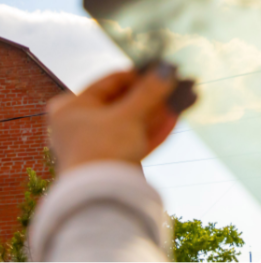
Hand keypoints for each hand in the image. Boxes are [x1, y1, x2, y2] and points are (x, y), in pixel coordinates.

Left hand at [47, 63, 180, 172]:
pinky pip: (134, 137)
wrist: (100, 197)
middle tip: (177, 85)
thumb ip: (150, 90)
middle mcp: (79, 123)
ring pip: (132, 120)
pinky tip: (175, 118)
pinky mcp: (109, 158)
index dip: (141, 74)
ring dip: (157, 111)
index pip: (112, 81)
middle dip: (153, 95)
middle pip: (124, 102)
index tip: (164, 70)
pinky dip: (152, 129)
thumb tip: (167, 69)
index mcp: (71, 107)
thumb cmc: (104, 149)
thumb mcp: (130, 114)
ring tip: (182, 99)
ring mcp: (94, 142)